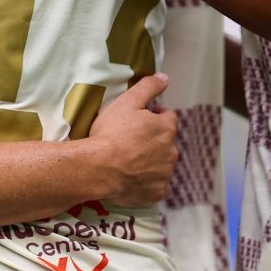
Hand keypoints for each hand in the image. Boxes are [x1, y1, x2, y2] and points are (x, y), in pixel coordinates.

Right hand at [88, 72, 178, 207]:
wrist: (99, 168)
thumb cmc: (111, 133)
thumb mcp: (126, 102)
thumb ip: (148, 87)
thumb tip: (165, 77)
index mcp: (166, 128)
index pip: (168, 117)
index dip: (154, 116)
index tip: (140, 119)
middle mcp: (171, 151)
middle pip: (166, 141)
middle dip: (154, 140)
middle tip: (132, 141)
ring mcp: (165, 174)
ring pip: (163, 164)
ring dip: (152, 161)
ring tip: (130, 160)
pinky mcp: (157, 192)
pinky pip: (158, 186)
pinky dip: (150, 182)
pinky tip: (135, 179)